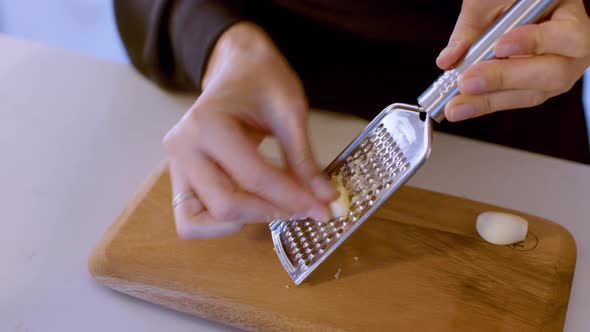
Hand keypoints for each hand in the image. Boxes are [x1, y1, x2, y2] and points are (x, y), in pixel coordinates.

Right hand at [163, 23, 336, 238]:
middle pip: (225, 205)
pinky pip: (191, 220)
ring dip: (243, 221)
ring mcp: (175, 165)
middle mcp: (182, 147)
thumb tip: (324, 198)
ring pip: (199, 221)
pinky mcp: (179, 178)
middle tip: (307, 208)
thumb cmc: (261, 79)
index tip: (323, 208)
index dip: (293, 198)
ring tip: (276, 205)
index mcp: (207, 124)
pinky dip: (221, 223)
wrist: (235, 67)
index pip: (254, 177)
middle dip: (271, 213)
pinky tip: (253, 204)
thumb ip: (304, 159)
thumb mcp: (290, 111)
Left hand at [437, 0, 589, 121]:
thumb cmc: (510, 0)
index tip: (499, 46)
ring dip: (490, 100)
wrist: (516, 6)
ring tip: (456, 106)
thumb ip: (472, 28)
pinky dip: (486, 103)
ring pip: (533, 94)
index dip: (534, 43)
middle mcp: (572, 49)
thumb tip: (448, 60)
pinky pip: (515, 99)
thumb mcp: (490, 2)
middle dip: (505, 78)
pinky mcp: (538, 88)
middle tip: (468, 81)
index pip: (568, 34)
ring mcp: (558, 71)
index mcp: (570, 18)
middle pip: (552, 73)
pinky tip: (461, 108)